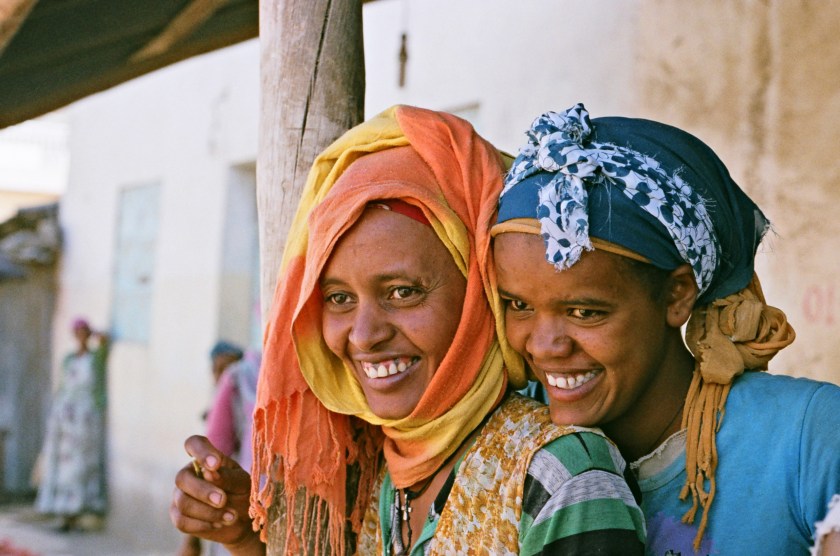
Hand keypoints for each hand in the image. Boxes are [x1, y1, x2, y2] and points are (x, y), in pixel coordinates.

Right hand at [170, 436, 263, 554]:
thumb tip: (209, 473)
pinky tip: (218, 524)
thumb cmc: (242, 494)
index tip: (214, 465)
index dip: (200, 452)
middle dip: (203, 492)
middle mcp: (189, 474)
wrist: (242, 521)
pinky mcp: (179, 516)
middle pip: (182, 478)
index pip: (194, 444)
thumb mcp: (242, 483)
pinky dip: (202, 525)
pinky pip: (182, 521)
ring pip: (183, 502)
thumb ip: (228, 477)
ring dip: (208, 512)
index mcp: (206, 458)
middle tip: (223, 500)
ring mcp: (181, 495)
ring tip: (231, 516)